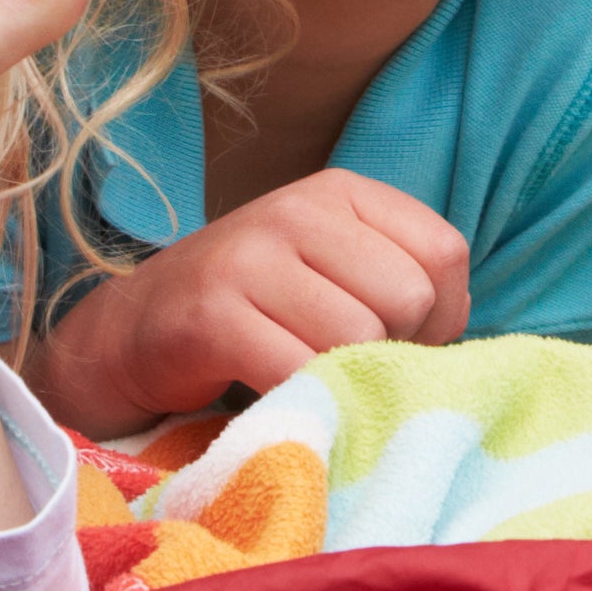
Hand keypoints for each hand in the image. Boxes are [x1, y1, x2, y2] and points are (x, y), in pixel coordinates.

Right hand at [24, 168, 472, 437]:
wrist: (129, 335)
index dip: (440, 317)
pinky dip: (303, 399)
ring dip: (344, 378)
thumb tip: (462, 338)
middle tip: (345, 365)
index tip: (395, 342)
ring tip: (307, 377)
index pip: (445, 253)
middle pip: (409, 296)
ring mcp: (249, 257)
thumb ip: (399, 283)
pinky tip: (277, 395)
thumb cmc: (253, 313)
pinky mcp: (211, 315)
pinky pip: (298, 369)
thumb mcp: (332, 272)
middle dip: (392, 349)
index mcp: (339, 191)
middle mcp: (296, 209)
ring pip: (358, 335)